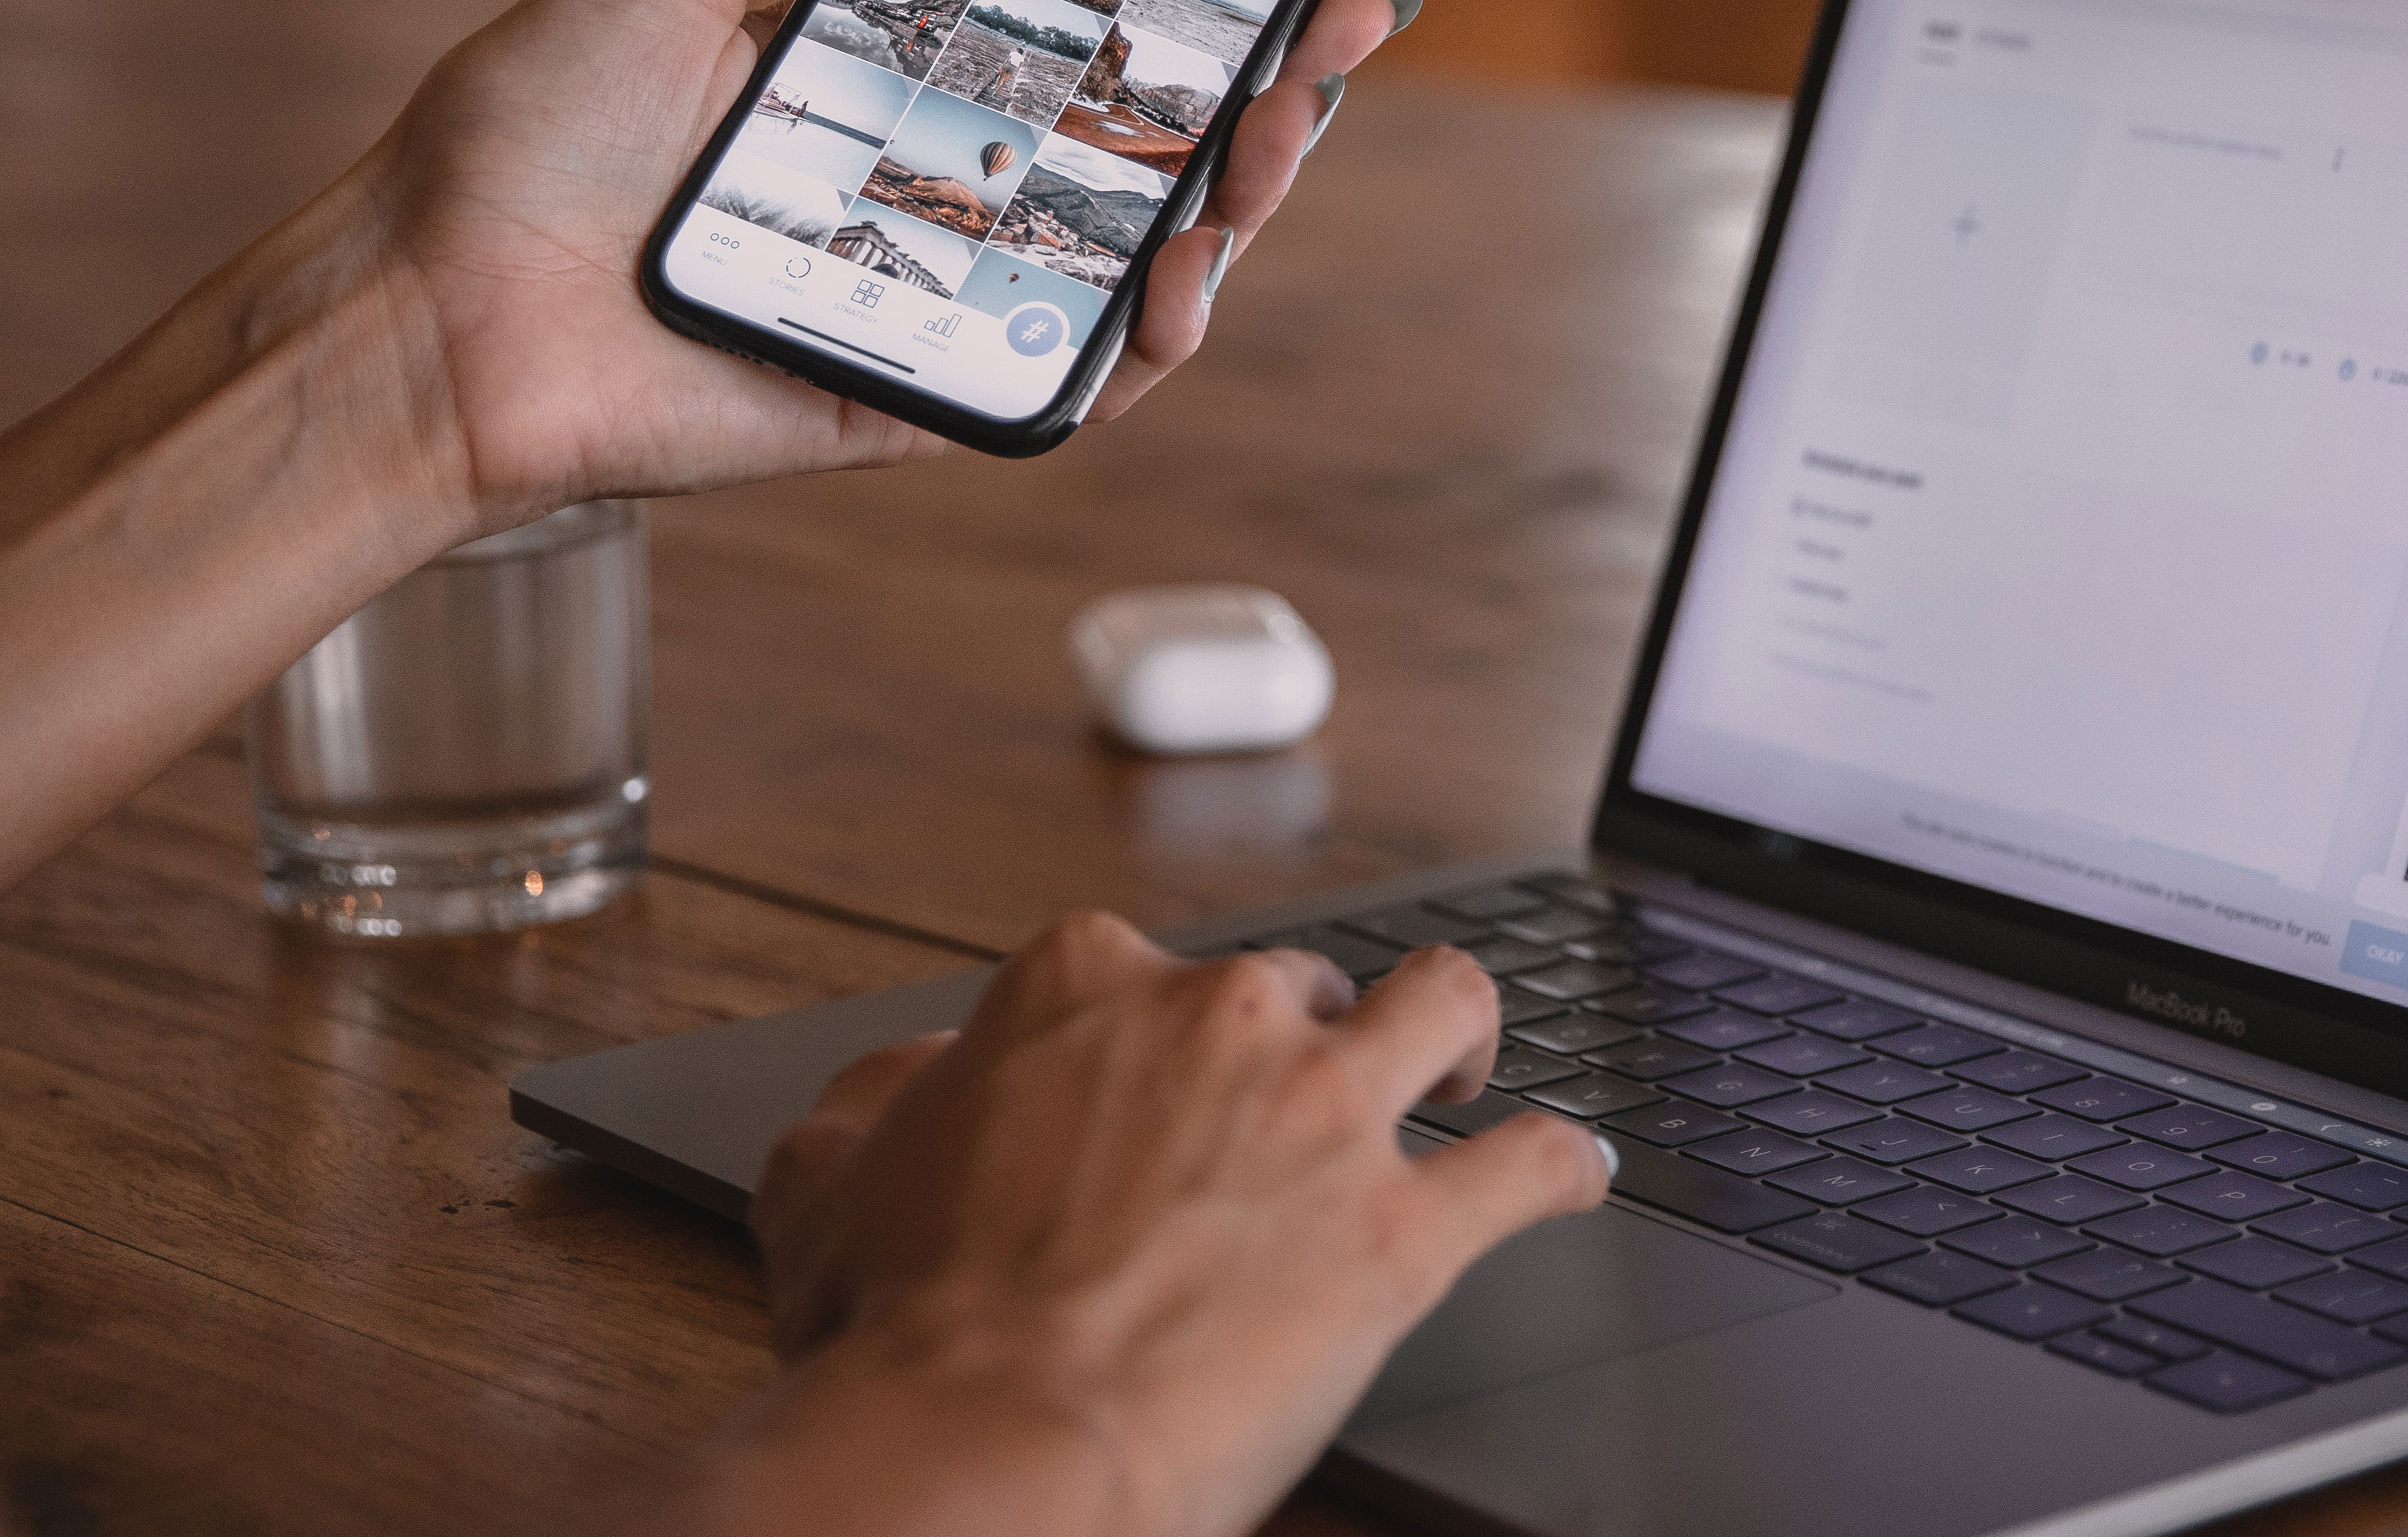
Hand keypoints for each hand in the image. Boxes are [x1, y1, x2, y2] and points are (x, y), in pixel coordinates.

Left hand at [346, 0, 1407, 528]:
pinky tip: (1183, 281)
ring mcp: (927, 299)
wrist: (431, 307)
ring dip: (1230, 204)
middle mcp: (923, 192)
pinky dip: (1138, 346)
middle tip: (1334, 29)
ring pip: (1125, 264)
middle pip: (1135, 148)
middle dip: (1259, 89)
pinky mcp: (905, 398)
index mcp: (883, 87)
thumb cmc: (519, 140)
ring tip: (1278, 138)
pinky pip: (1057, 386)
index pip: (1076, 36)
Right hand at [708, 919, 1608, 1536]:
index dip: (1158, 1033)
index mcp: (1084, 985)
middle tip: (1295, 1109)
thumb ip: (881, 1104)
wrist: (988, 1438)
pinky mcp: (1402, 1230)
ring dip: (1466, 1033)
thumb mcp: (831, 1181)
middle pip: (1300, 986)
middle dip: (1304, 1038)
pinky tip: (1576, 1174)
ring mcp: (1324, 1114)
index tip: (1161, 1078)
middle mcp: (1220, 1019)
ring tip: (1465, 1071)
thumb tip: (912, 1082)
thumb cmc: (903, 1331)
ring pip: (1449, 1010)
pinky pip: (1529, 1168)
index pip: (1149, 968)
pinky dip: (1563, 1167)